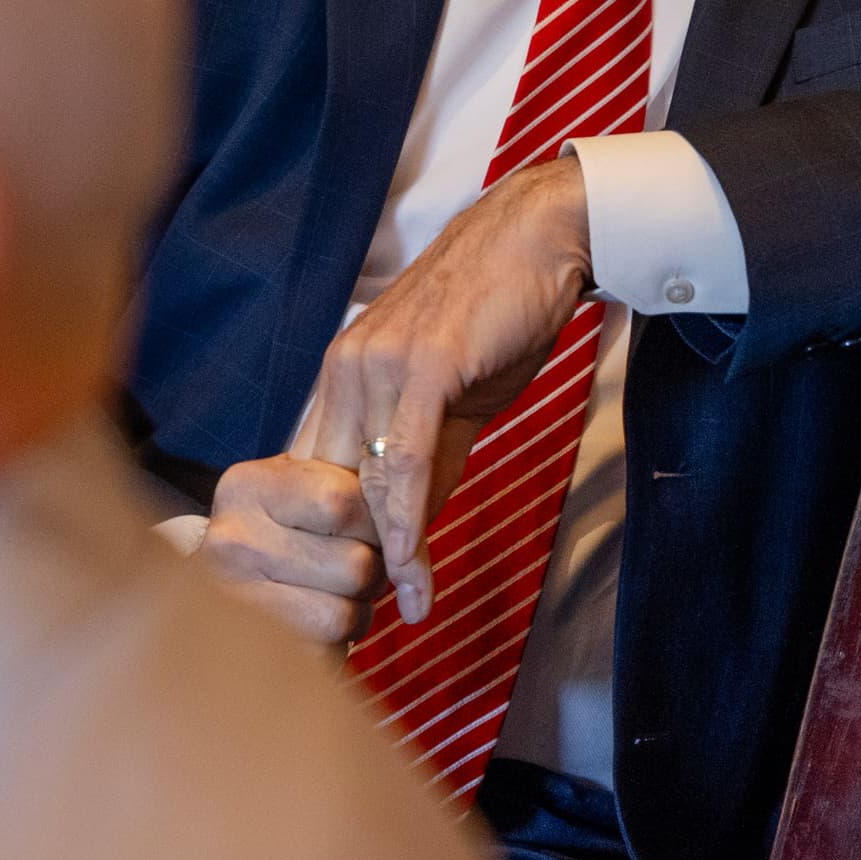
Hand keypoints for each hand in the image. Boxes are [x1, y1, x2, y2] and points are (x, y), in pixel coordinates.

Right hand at [196, 456, 387, 645]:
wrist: (209, 603)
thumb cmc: (279, 540)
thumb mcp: (302, 496)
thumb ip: (356, 495)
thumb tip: (412, 533)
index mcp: (249, 486)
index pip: (344, 501)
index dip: (376, 525)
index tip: (367, 533)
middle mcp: (231, 539)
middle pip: (356, 564)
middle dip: (372, 576)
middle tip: (350, 575)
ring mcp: (233, 600)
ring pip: (345, 616)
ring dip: (356, 616)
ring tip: (333, 601)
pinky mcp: (248, 652)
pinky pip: (325, 655)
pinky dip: (334, 650)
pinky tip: (314, 632)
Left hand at [309, 155, 596, 627]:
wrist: (540, 237)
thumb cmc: (499, 311)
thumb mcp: (453, 394)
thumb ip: (427, 456)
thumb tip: (413, 528)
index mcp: (345, 373)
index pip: (320, 470)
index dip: (331, 536)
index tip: (346, 592)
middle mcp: (346, 369)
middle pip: (332, 484)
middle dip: (346, 556)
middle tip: (365, 622)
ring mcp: (378, 366)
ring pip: (364, 482)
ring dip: (381, 556)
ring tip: (398, 609)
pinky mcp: (421, 369)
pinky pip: (402, 464)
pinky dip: (406, 524)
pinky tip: (414, 570)